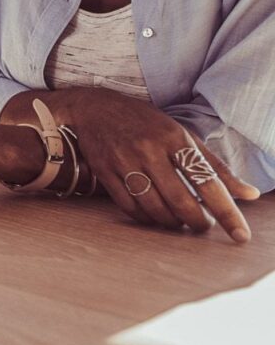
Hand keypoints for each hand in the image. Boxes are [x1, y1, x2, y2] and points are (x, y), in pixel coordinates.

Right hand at [48, 90, 256, 241]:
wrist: (94, 108)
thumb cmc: (145, 122)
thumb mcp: (182, 134)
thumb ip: (215, 166)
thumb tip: (250, 194)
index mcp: (174, 138)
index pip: (208, 181)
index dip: (227, 211)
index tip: (241, 235)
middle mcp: (149, 150)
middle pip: (181, 201)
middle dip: (198, 222)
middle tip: (204, 226)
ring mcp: (125, 161)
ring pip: (155, 208)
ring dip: (172, 222)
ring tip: (180, 221)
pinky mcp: (105, 172)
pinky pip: (130, 207)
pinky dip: (147, 218)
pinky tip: (155, 216)